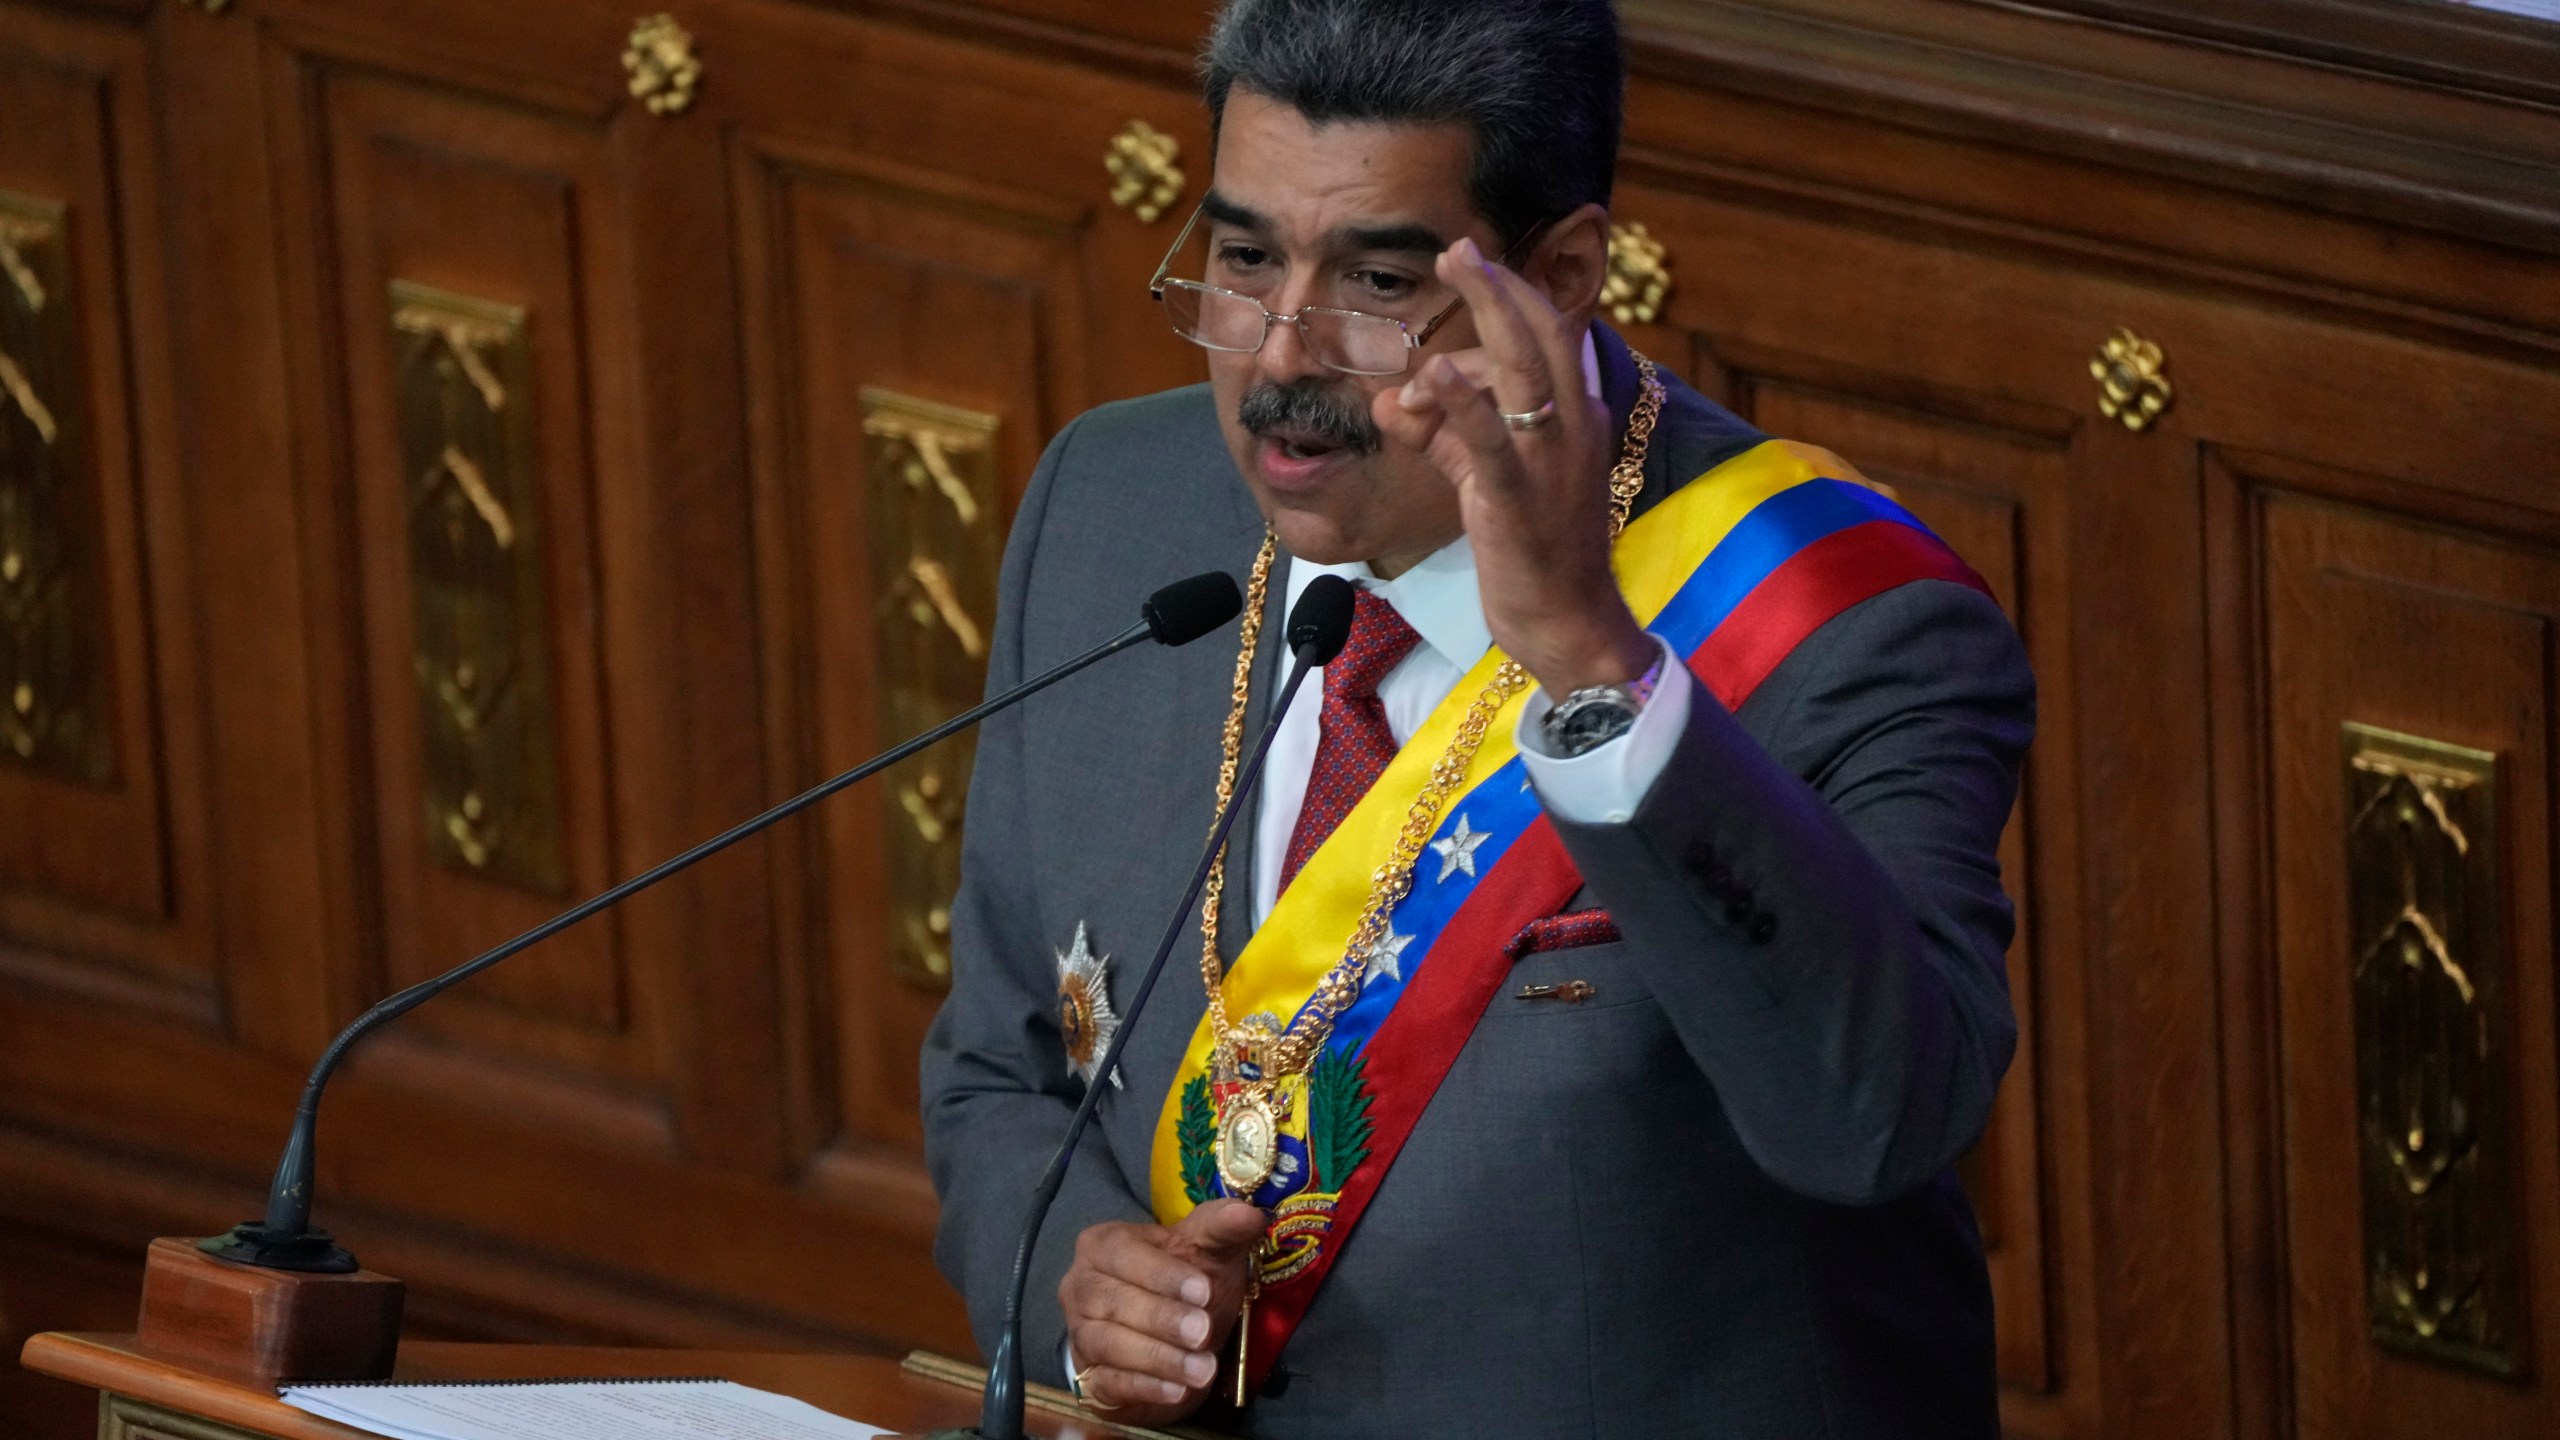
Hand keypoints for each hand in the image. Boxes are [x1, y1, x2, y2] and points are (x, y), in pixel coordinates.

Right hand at [1058, 1200, 1265, 1421]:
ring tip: (1202, 1370)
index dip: (1162, 1273)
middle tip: (1202, 1332)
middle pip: (1112, 1301)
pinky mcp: (1089, 1378)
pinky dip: (1145, 1388)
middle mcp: (1080, 1286)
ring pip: (1108, 1344)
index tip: (1203, 1290)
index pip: (1122, 1254)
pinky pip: (1109, 1383)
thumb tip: (1249, 1214)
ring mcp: (1079, 1334)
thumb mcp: (1209, 1250)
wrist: (1176, 1336)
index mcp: (1102, 1244)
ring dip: (1158, 1358)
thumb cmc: (1188, 1283)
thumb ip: (1224, 1228)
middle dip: (1161, 1319)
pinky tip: (1178, 1391)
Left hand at [1373, 236, 1653, 697]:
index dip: (1513, 295)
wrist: (1567, 623)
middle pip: (1541, 333)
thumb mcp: (1486, 479)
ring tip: (1444, 287)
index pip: (1550, 338)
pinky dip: (1463, 401)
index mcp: (1574, 419)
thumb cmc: (1533, 551)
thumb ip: (1444, 435)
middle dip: (1498, 285)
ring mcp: (1547, 461)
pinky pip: (1491, 439)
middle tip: (1458, 248)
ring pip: (1521, 369)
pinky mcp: (1515, 499)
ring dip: (1484, 315)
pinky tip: (1433, 375)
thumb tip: (1394, 402)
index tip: (1475, 262)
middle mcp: (1571, 428)